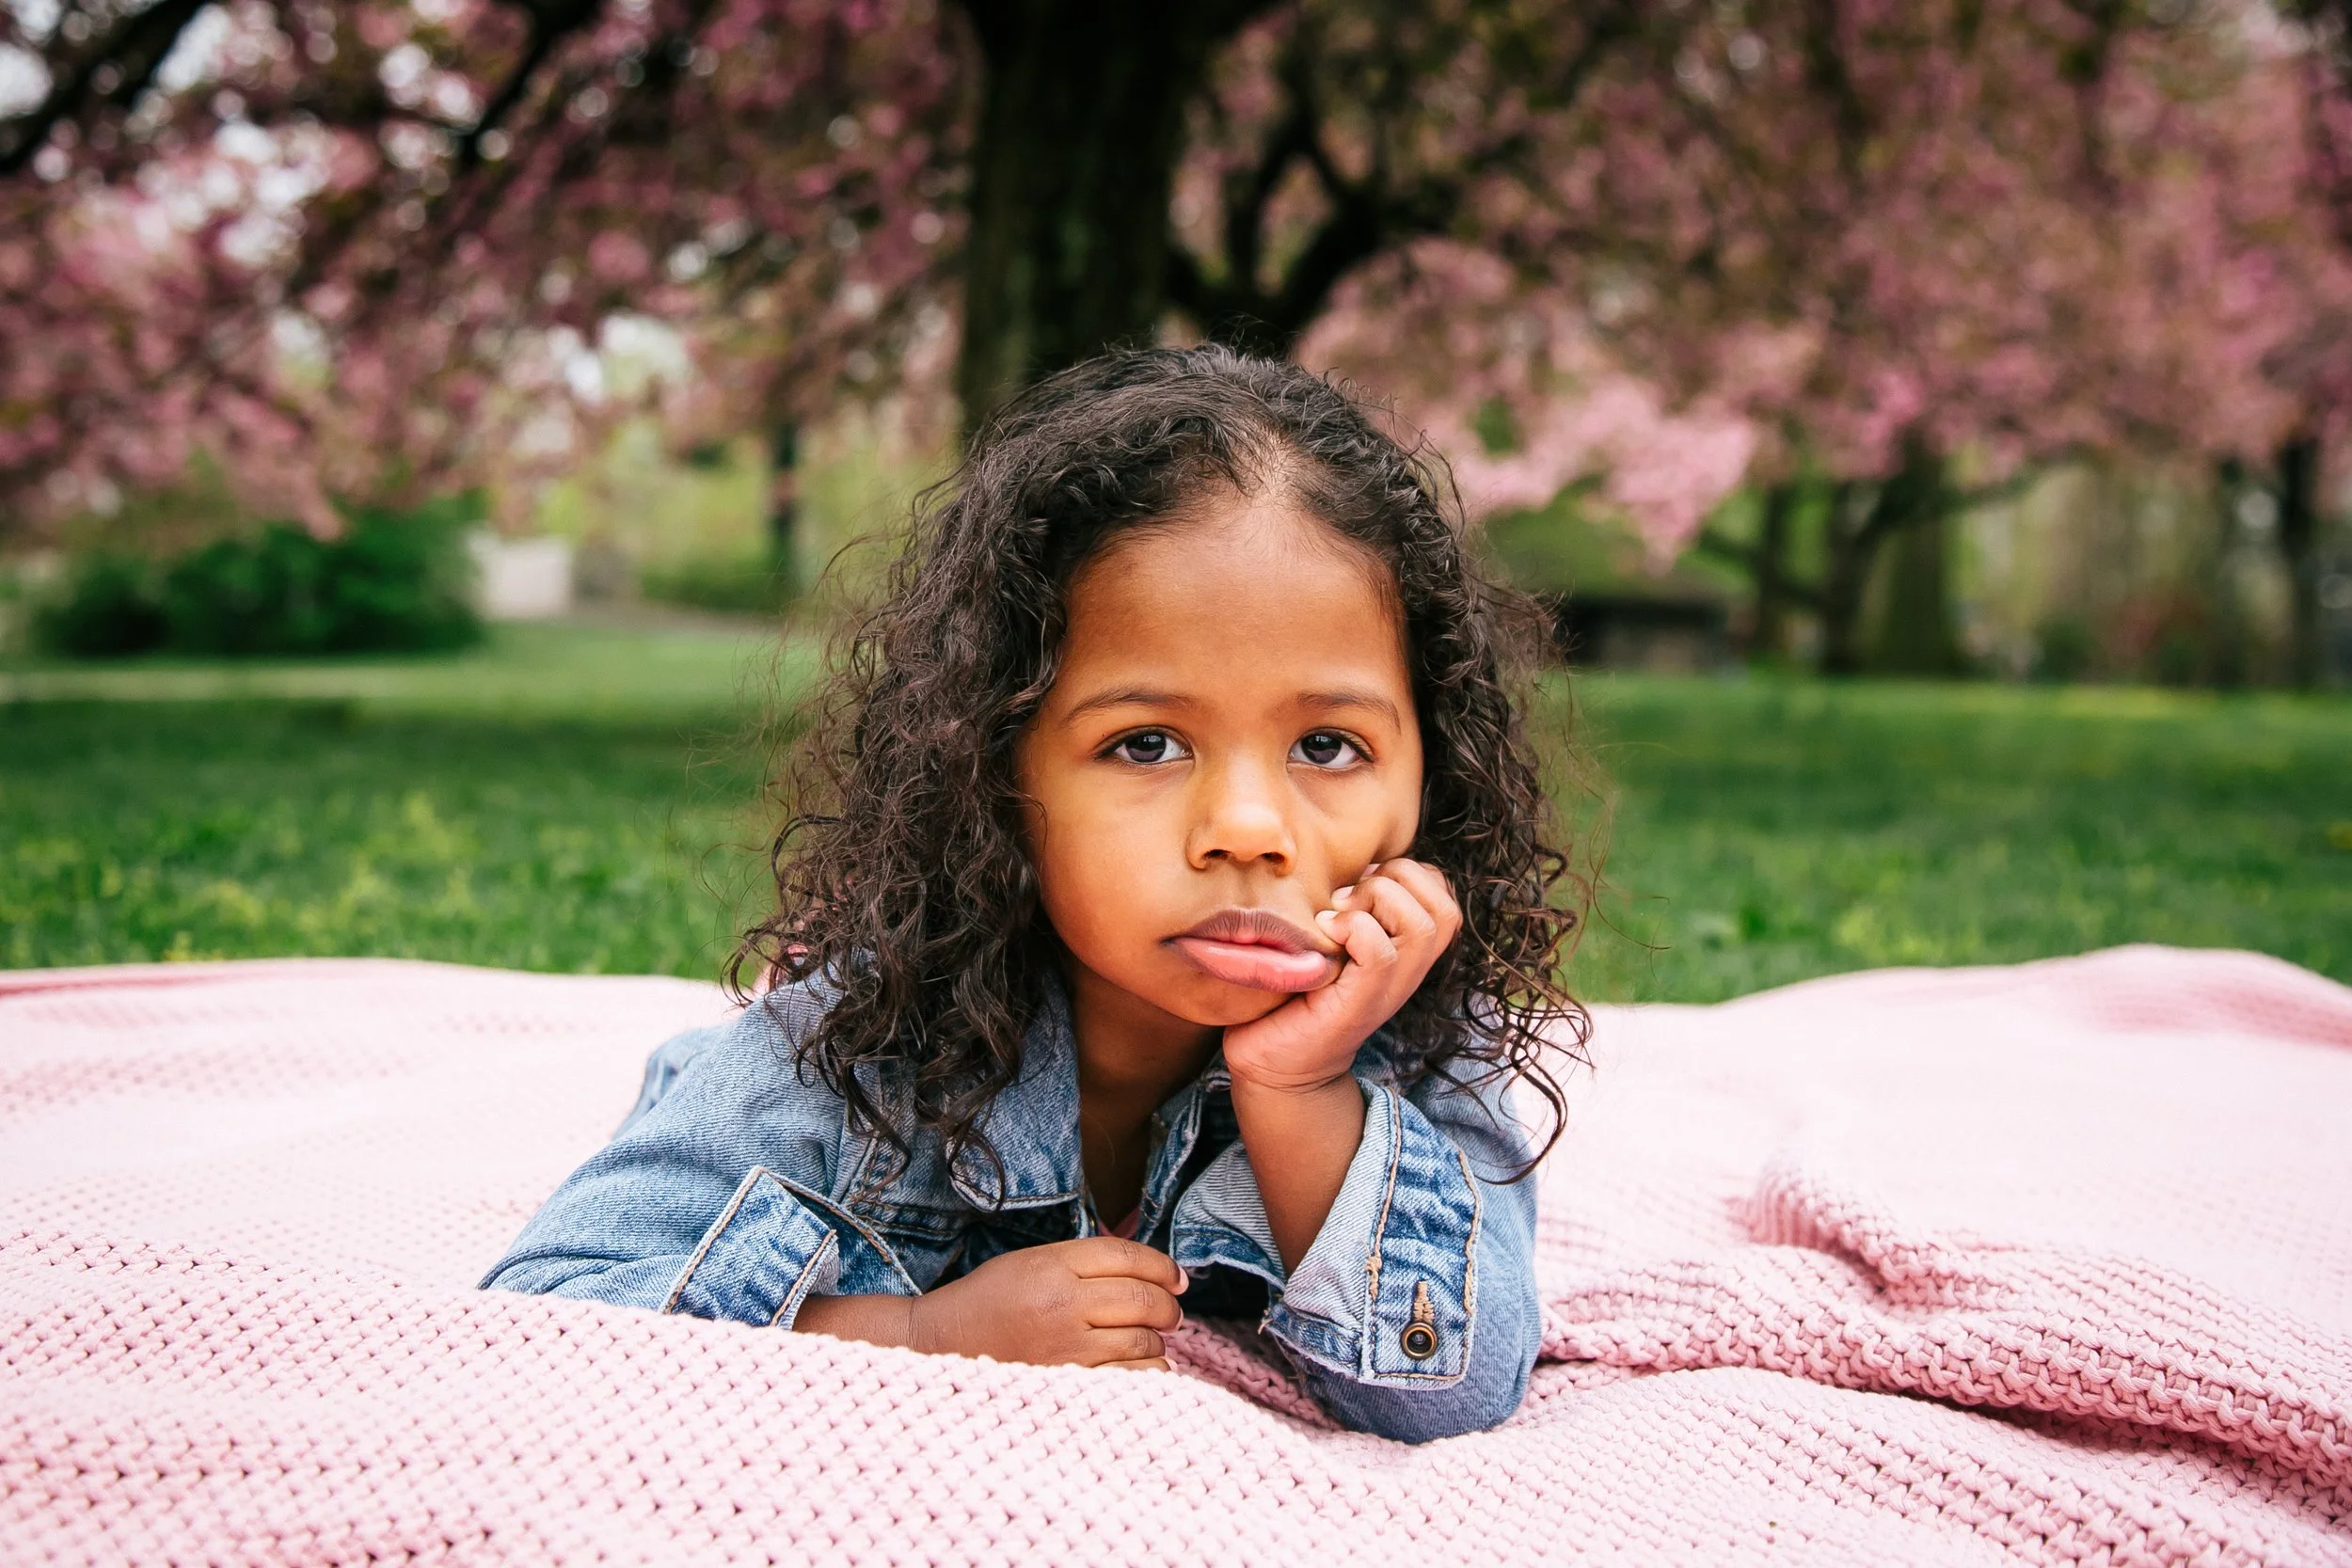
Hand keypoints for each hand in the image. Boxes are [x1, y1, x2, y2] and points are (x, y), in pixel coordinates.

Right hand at [908, 1237, 1185, 1369]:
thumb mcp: (1027, 1262)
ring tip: (1153, 1340)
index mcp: (1052, 1264)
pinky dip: (1148, 1372)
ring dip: (1158, 1341)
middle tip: (1172, 1312)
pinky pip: (1131, 1378)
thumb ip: (1080, 1262)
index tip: (1178, 1278)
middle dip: (1168, 1306)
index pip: (1128, 1256)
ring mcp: (1067, 1347)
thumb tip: (1143, 1271)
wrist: (937, 1347)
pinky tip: (1146, 1368)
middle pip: (1143, 1298)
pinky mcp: (1067, 1383)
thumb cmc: (984, 1303)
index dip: (1163, 1266)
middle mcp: (1063, 1303)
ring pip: (1144, 1341)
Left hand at [1221, 857, 1462, 1094]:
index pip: (1442, 890)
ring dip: (1377, 902)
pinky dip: (1354, 930)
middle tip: (1347, 898)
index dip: (1408, 871)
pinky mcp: (1361, 1005)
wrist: (1274, 1064)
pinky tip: (1326, 934)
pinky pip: (1382, 953)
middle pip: (1443, 905)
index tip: (1360, 883)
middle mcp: (1408, 970)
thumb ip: (1349, 903)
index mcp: (1406, 950)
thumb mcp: (1330, 938)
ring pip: (1424, 924)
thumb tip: (1353, 863)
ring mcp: (1389, 990)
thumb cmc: (1295, 992)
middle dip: (1395, 879)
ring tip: (1338, 916)